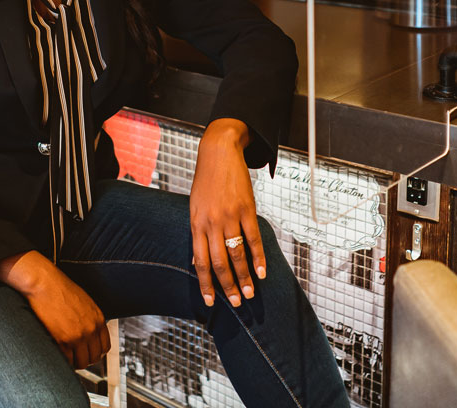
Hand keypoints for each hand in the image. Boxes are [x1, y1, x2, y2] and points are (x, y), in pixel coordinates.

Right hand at [0, 251, 109, 368]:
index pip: (105, 347)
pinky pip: (67, 360)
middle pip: (94, 357)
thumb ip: (90, 318)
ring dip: (73, 362)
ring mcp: (78, 336)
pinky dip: (62, 361)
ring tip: (65, 357)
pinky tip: (57, 354)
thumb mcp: (84, 302)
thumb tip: (89, 333)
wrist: (44, 283)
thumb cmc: (60, 289)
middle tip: (74, 357)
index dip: (95, 353)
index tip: (87, 353)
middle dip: (84, 359)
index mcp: (98, 318)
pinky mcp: (63, 340)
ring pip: (81, 363)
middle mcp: (91, 328)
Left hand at [189, 118, 266, 308]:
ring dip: (245, 277)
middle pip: (219, 262)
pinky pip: (253, 238)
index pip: (200, 262)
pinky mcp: (246, 209)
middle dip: (228, 286)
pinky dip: (258, 257)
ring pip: (237, 254)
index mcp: (196, 224)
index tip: (210, 303)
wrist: (218, 153)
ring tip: (250, 293)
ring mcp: (229, 216)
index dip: (206, 284)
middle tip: (236, 303)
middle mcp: (211, 223)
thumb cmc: (205, 182)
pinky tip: (262, 271)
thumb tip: (197, 262)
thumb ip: (197, 234)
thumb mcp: (194, 207)